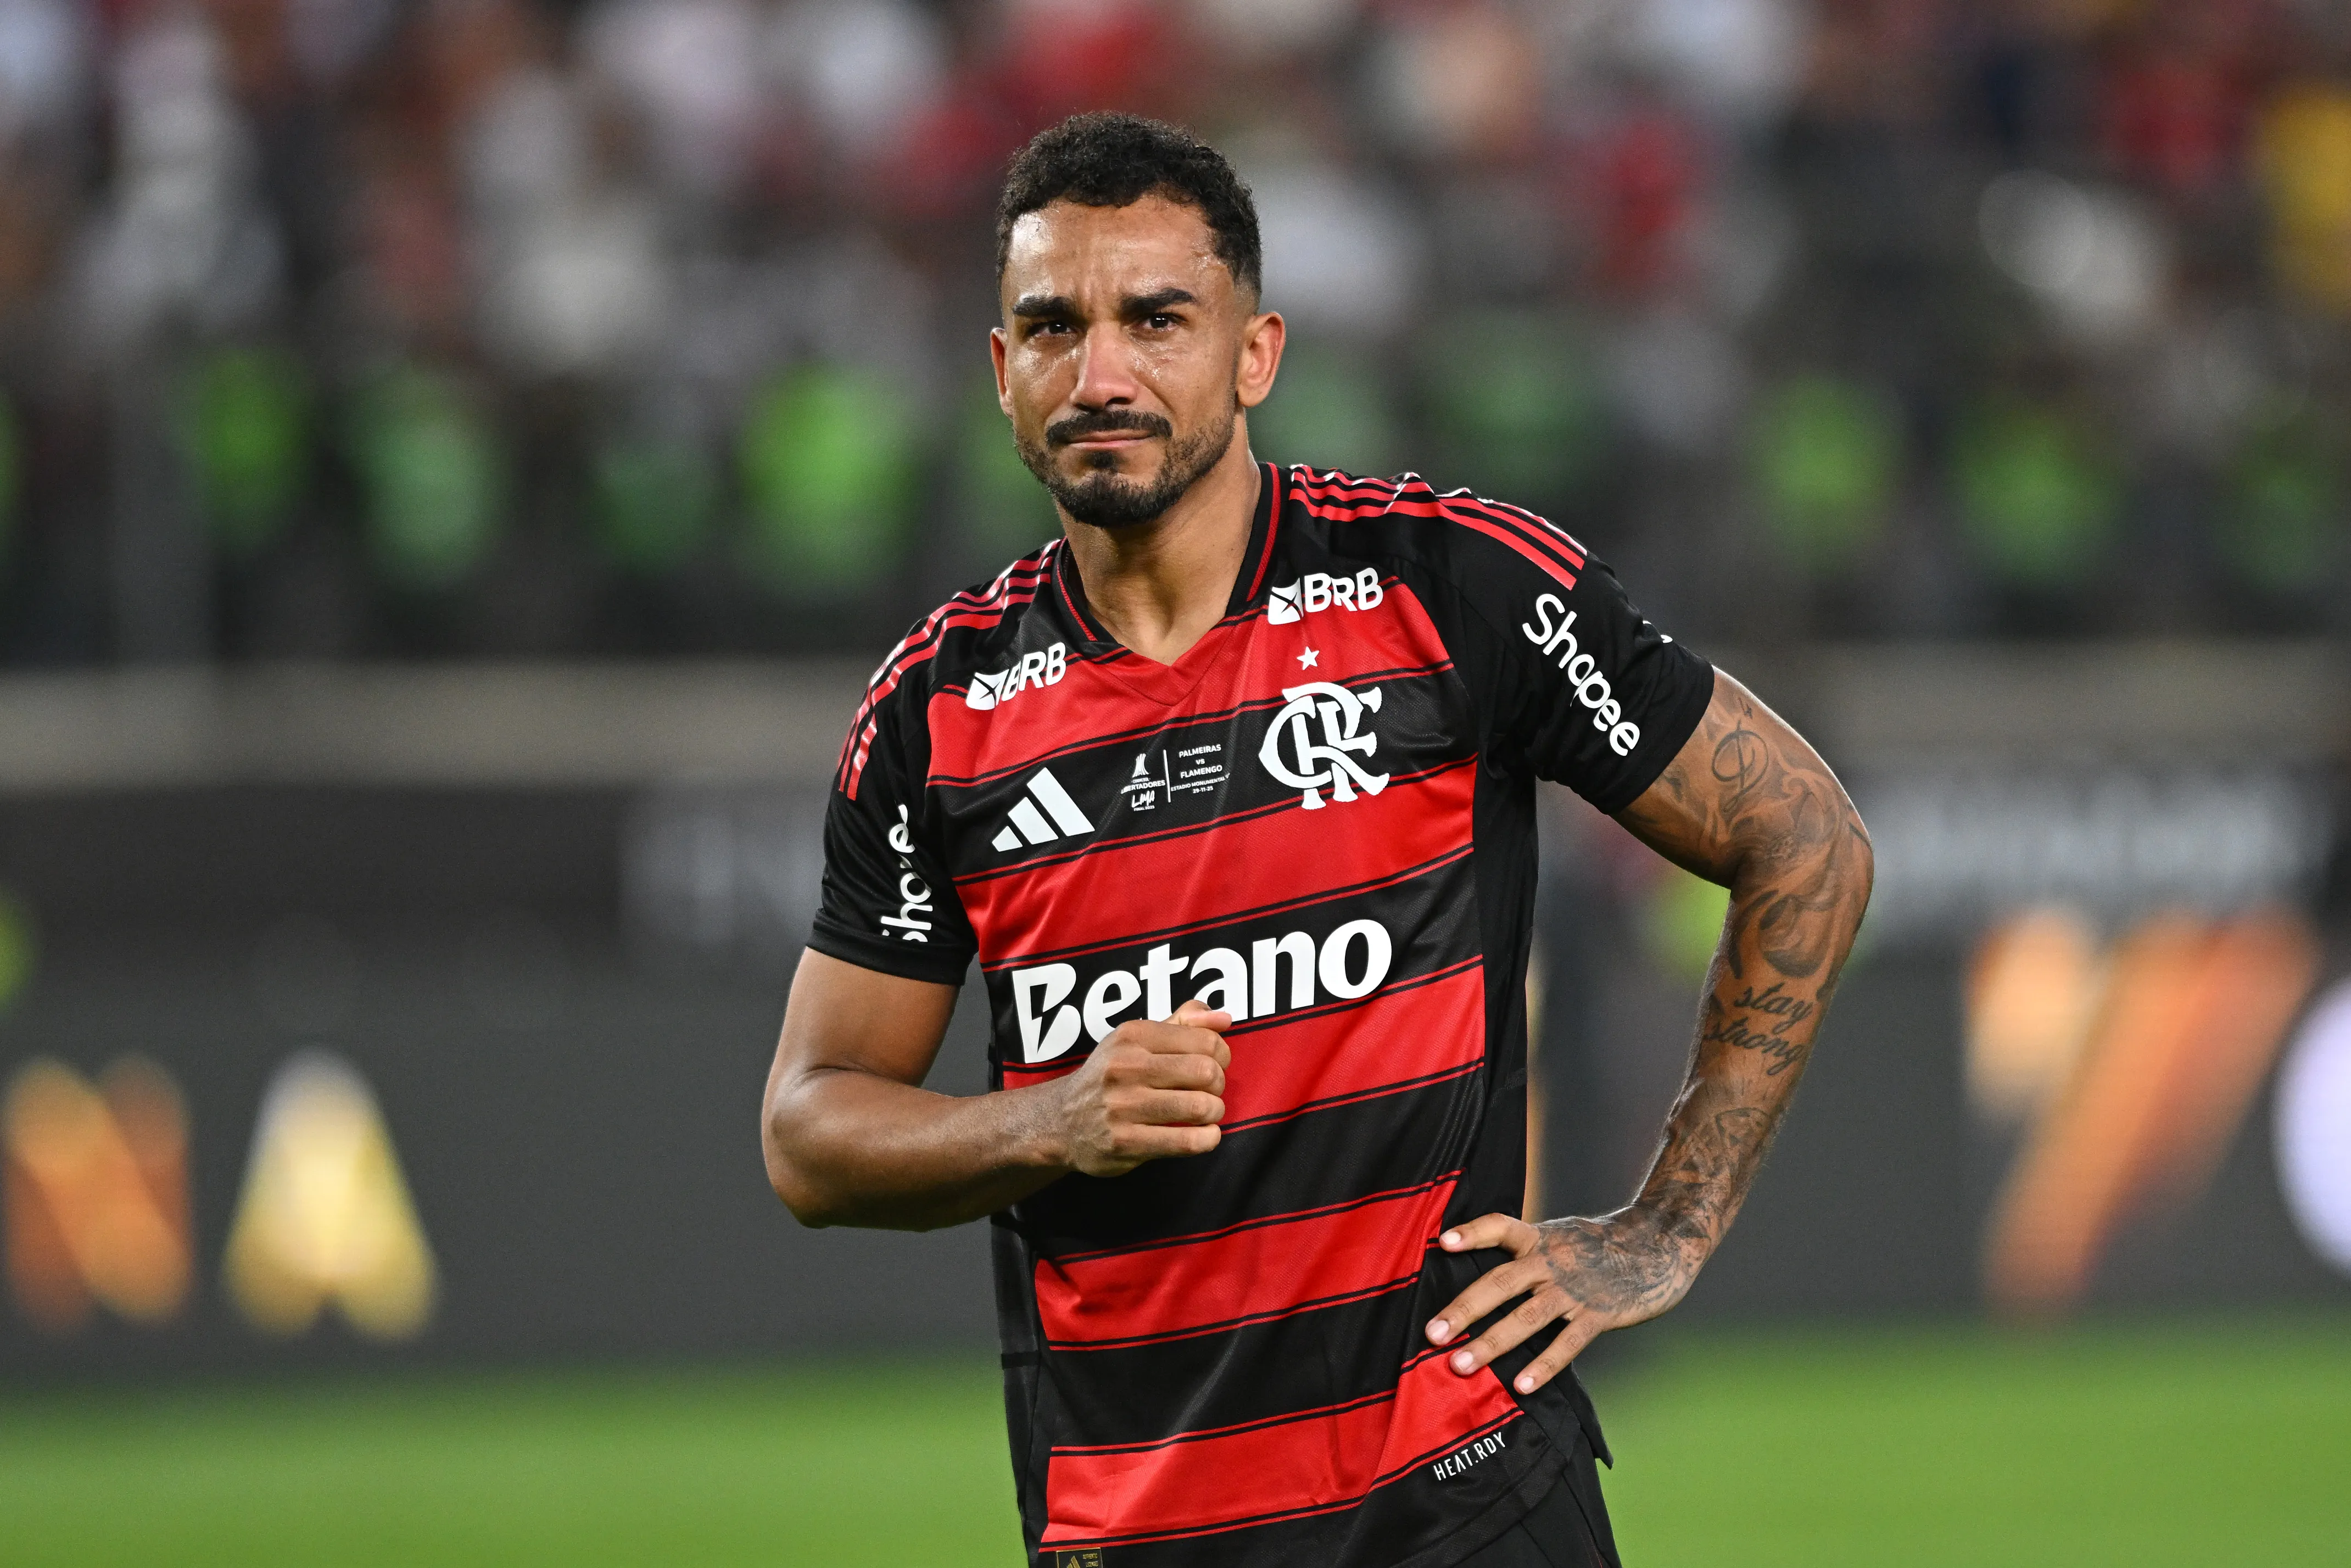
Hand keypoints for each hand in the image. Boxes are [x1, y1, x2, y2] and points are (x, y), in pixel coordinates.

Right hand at [1048, 1000, 1232, 1177]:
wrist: (1060, 1121)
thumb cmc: (1111, 1076)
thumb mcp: (1137, 1039)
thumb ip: (1183, 1023)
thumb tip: (1224, 1019)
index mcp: (1133, 1035)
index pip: (1205, 1041)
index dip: (1222, 1055)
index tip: (1215, 1066)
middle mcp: (1125, 1067)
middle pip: (1206, 1072)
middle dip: (1219, 1085)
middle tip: (1210, 1092)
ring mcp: (1122, 1106)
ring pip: (1199, 1107)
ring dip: (1214, 1113)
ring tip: (1206, 1115)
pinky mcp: (1124, 1142)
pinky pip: (1185, 1142)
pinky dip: (1207, 1139)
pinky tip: (1204, 1136)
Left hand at [1423, 1209, 1702, 1394]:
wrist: (1660, 1245)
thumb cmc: (1601, 1244)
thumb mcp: (1560, 1235)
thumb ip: (1527, 1251)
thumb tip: (1484, 1276)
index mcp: (1540, 1238)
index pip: (1500, 1227)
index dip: (1472, 1233)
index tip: (1441, 1242)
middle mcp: (1552, 1261)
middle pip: (1501, 1282)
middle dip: (1464, 1310)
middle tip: (1432, 1334)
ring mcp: (1574, 1289)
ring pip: (1527, 1317)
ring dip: (1492, 1342)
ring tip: (1461, 1365)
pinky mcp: (1598, 1314)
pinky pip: (1567, 1343)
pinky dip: (1544, 1364)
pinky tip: (1522, 1385)